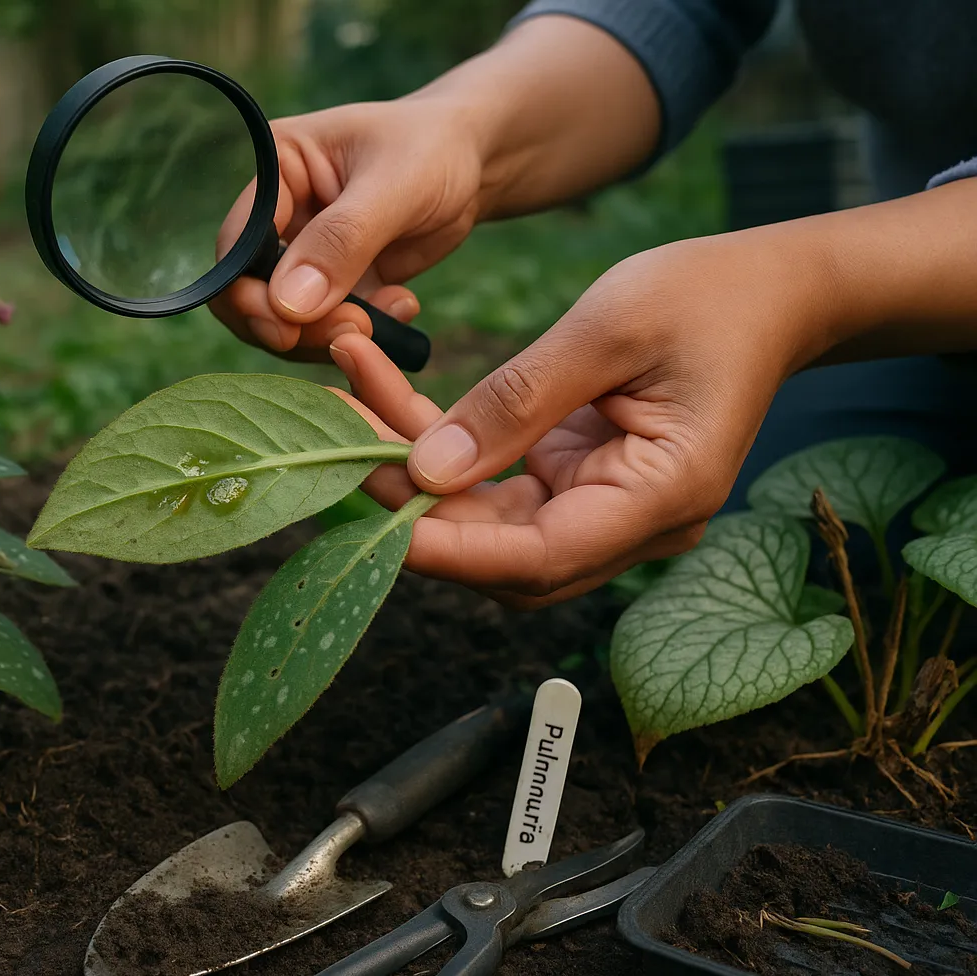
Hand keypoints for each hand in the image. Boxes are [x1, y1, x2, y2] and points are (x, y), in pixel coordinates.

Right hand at [209, 96, 483, 360]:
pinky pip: (323, 328)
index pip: (236, 245)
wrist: (473, 162)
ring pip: (283, 321)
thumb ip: (341, 241)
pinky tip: (402, 307)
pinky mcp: (331, 286)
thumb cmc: (432, 149)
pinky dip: (358, 333)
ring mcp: (301, 255)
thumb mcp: (394, 185)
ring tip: (387, 315)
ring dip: (328, 334)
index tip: (286, 329)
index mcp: (273, 172)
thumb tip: (288, 304)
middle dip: (291, 325)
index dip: (249, 294)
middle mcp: (276, 216)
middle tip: (352, 331)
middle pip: (249, 294)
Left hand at [328, 229, 839, 607]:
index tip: (368, 512)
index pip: (534, 559)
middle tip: (332, 440)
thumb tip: (425, 470)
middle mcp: (629, 524)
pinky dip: (438, 448)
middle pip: (498, 552)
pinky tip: (381, 397)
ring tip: (343, 403)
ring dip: (411, 471)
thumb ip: (516, 400)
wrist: (768, 292)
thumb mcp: (607, 328)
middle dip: (410, 504)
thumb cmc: (707, 298)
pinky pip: (494, 483)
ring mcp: (601, 508)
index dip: (446, 549)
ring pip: (485, 521)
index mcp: (659, 500)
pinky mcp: (575, 481)